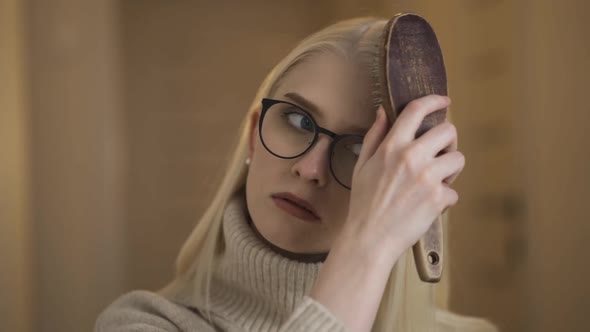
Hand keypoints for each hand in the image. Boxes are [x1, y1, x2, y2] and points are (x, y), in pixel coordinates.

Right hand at [343, 94, 463, 259]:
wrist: (370, 237)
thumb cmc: (364, 203)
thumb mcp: (362, 165)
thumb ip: (374, 136)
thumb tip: (382, 113)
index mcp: (392, 147)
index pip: (416, 110)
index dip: (434, 100)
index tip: (443, 101)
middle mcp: (412, 157)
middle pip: (448, 131)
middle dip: (448, 140)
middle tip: (440, 153)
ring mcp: (427, 178)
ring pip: (458, 159)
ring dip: (450, 169)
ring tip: (434, 182)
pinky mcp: (439, 198)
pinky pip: (454, 191)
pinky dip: (444, 199)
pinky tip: (427, 205)